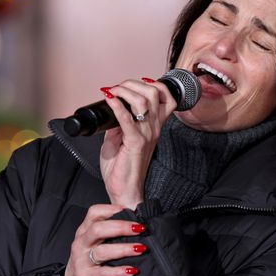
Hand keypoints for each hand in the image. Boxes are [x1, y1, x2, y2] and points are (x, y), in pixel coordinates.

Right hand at [55, 203, 146, 275]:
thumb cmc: (88, 266)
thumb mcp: (92, 246)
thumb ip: (107, 235)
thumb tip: (136, 223)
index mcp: (83, 233)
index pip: (94, 213)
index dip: (112, 209)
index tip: (132, 211)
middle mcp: (80, 244)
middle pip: (98, 229)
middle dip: (121, 227)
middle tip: (140, 229)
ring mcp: (81, 262)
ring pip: (102, 251)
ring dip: (124, 249)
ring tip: (141, 249)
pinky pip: (104, 273)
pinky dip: (120, 271)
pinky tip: (133, 270)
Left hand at [99, 78, 177, 209]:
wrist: (124, 191)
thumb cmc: (122, 168)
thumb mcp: (119, 139)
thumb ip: (118, 123)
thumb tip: (112, 109)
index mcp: (154, 126)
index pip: (165, 96)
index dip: (152, 84)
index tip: (131, 85)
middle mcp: (154, 128)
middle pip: (154, 93)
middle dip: (133, 84)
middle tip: (117, 88)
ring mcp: (146, 134)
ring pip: (143, 101)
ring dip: (124, 91)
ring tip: (112, 92)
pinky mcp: (135, 142)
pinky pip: (127, 118)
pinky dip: (117, 105)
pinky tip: (110, 100)